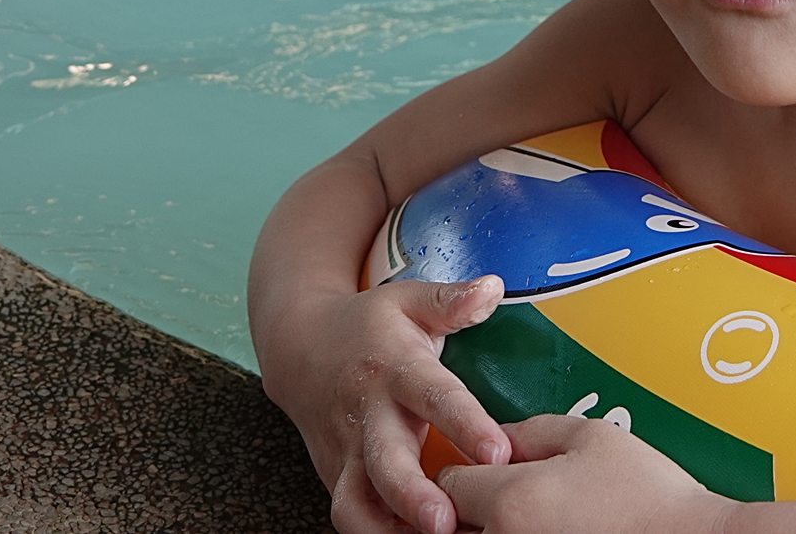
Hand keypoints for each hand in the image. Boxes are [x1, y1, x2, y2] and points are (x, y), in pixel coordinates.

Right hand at [274, 276, 512, 533]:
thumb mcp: (406, 300)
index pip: (434, 397)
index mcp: (395, 368)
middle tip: (444, 521)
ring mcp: (346, 451)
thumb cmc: (366, 326)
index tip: (497, 452)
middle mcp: (368, 414)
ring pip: (356, 500)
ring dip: (388, 527)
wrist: (298, 347)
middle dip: (413, 496)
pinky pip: (350, 513)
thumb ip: (450, 300)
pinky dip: (376, 533)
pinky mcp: (334, 476)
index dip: (466, 425)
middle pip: (385, 462)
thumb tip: (493, 287)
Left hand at [439, 415, 734, 533]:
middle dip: (465, 511)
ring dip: (485, 532)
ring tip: (521, 521)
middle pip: (450, 528)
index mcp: (511, 498)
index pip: (448, 482)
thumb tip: (500, 437)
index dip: (465, 470)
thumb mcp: (592, 438)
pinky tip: (538, 533)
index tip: (483, 472)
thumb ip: (534, 430)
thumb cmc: (650, 496)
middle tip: (493, 500)